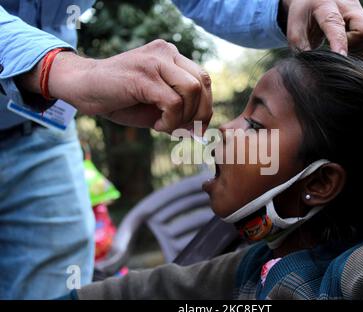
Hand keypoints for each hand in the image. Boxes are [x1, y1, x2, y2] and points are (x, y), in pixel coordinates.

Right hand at [21, 40, 212, 131]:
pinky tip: (157, 126)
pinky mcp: (144, 75)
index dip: (206, 106)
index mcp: (170, 56)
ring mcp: (155, 61)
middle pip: (202, 83)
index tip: (199, 127)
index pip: (202, 79)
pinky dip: (170, 120)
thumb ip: (178, 115)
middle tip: (187, 132)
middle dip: (200, 113)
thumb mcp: (154, 109)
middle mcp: (166, 52)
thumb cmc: (119, 99)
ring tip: (165, 126)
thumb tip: (200, 132)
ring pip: (192, 90)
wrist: (82, 87)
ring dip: (184, 117)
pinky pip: (173, 102)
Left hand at [282, 0, 362, 56]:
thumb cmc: (304, 17)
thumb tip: (308, 72)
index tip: (341, 58)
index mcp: (326, 6)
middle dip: (355, 46)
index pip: (335, 23)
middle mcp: (349, 8)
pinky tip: (353, 52)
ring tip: (346, 50)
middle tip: (341, 49)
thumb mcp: (295, 30)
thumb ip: (301, 48)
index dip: (340, 42)